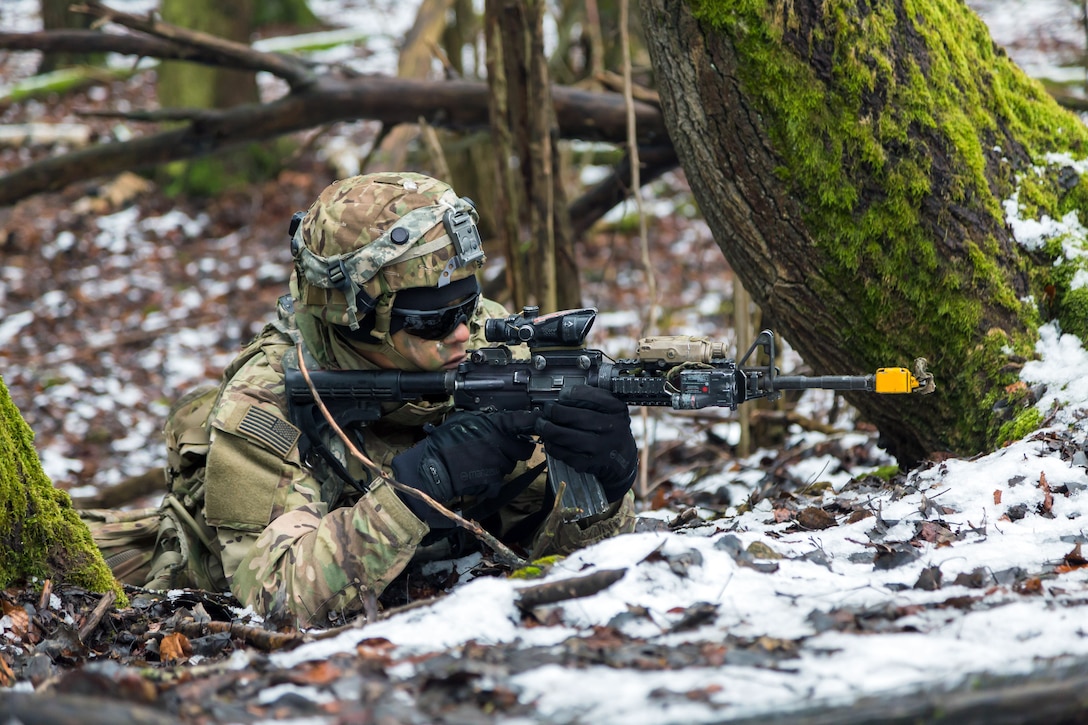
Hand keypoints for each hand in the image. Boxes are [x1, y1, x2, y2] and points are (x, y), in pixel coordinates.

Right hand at [391, 410, 538, 523]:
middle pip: (522, 449)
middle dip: (516, 449)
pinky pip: (498, 481)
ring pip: (510, 465)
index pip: (522, 421)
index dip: (532, 423)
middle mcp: (500, 444)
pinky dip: (491, 481)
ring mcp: (498, 464)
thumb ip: (486, 421)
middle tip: (502, 449)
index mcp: (494, 426)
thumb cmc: (443, 442)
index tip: (536, 423)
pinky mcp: (493, 482)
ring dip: (501, 464)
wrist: (432, 468)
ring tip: (480, 461)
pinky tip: (477, 475)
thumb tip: (499, 421)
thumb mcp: (464, 420)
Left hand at [534, 385, 636, 501]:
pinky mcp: (590, 463)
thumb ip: (591, 398)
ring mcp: (600, 447)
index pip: (591, 397)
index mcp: (616, 410)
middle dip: (555, 412)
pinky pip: (564, 453)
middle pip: (576, 417)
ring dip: (548, 429)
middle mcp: (611, 428)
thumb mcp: (610, 408)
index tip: (561, 394)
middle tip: (547, 409)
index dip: (571, 394)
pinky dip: (552, 446)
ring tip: (542, 424)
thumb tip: (564, 395)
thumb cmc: (611, 428)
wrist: (622, 456)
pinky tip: (550, 440)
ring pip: (566, 437)